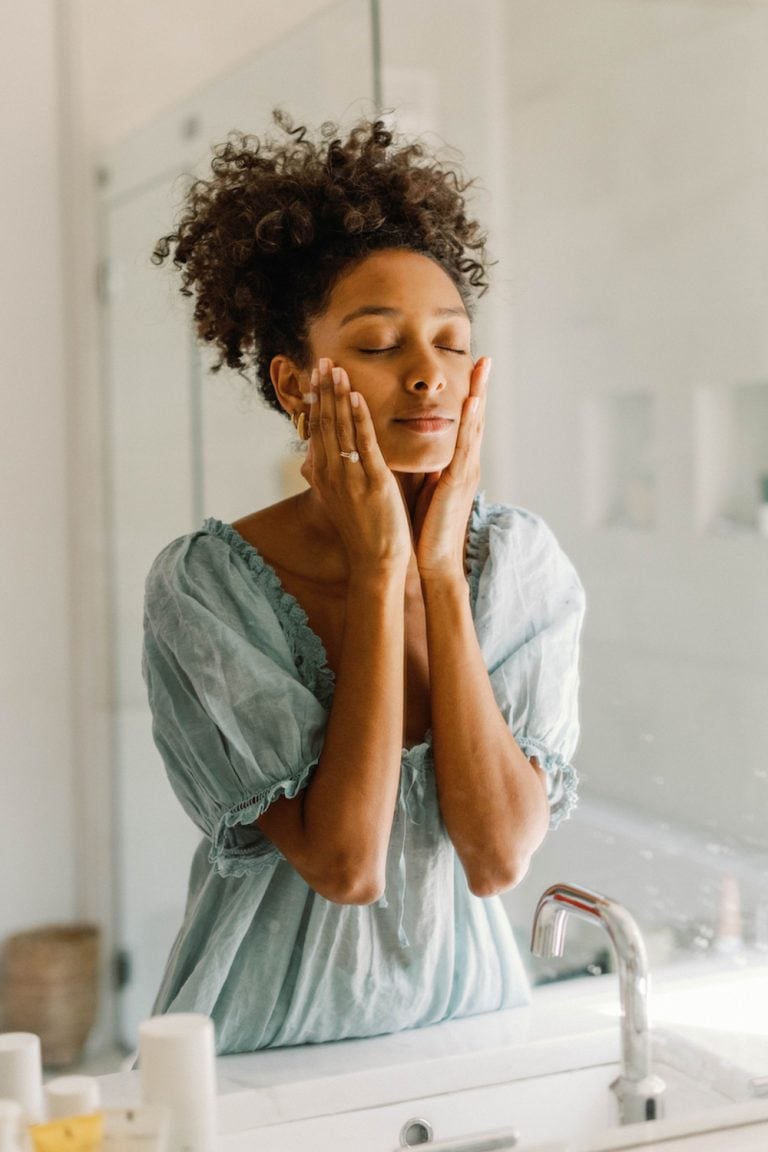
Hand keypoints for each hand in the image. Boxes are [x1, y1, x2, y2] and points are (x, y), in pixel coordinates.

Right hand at [300, 358, 411, 572]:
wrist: (375, 559)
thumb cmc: (363, 529)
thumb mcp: (340, 497)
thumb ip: (332, 471)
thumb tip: (320, 453)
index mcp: (321, 475)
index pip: (316, 430)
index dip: (316, 401)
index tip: (316, 376)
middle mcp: (329, 473)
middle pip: (324, 423)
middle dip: (323, 390)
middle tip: (322, 361)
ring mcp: (349, 477)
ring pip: (340, 429)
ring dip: (338, 396)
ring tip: (337, 369)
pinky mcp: (371, 482)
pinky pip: (362, 444)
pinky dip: (358, 419)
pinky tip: (355, 397)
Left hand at [413, 356, 490, 579]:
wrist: (433, 560)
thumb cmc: (427, 528)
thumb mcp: (427, 488)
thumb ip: (428, 467)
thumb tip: (419, 448)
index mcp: (457, 466)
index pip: (464, 424)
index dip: (469, 396)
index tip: (471, 370)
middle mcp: (466, 465)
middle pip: (475, 418)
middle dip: (480, 387)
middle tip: (485, 358)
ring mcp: (465, 472)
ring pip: (474, 426)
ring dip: (478, 395)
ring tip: (482, 368)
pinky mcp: (457, 482)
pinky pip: (464, 446)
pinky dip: (469, 422)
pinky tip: (471, 401)